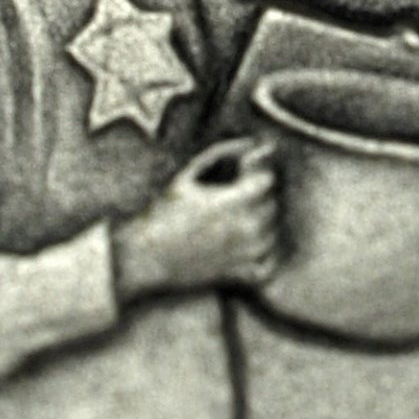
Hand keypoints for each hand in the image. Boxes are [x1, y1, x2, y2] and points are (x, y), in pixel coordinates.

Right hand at [113, 138, 280, 301]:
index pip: (268, 180)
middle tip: (236, 195)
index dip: (257, 174)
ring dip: (262, 223)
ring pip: (273, 232)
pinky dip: (264, 254)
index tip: (244, 174)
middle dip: (258, 196)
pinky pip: (268, 263)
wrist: (146, 256)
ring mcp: (245, 254)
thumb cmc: (163, 213)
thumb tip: (250, 143)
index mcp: (233, 202)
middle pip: (272, 205)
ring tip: (238, 219)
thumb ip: (221, 153)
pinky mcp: (239, 275)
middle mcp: (245, 229)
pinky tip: (247, 246)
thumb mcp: (188, 175)